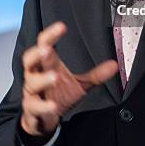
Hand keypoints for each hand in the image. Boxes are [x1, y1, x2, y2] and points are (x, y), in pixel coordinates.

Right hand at [20, 22, 117, 138]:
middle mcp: (36, 74)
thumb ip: (96, 74)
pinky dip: (43, 106)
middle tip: (47, 49)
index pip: (45, 44)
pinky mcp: (32, 109)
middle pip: (29, 59)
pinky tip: (53, 105)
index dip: (51, 34)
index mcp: (48, 64)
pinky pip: (35, 106)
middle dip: (37, 53)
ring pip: (32, 83)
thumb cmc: (59, 94)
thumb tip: (115, 64)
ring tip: (54, 77)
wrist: (44, 118)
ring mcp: (33, 92)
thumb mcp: (80, 83)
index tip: (62, 27)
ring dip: (42, 79)